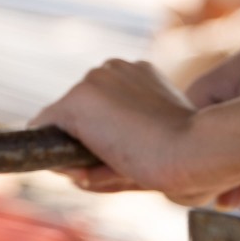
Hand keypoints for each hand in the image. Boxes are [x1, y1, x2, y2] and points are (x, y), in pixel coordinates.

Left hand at [33, 60, 239, 205]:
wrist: (193, 151)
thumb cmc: (185, 157)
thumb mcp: (153, 146)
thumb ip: (118, 152)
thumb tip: (72, 171)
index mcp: (140, 76)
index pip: (105, 109)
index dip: (108, 137)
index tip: (126, 158)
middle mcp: (115, 69)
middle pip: (82, 117)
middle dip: (92, 146)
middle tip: (127, 166)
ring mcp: (94, 80)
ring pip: (66, 127)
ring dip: (81, 154)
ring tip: (120, 166)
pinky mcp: (77, 100)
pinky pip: (46, 129)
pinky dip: (57, 154)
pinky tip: (85, 167)